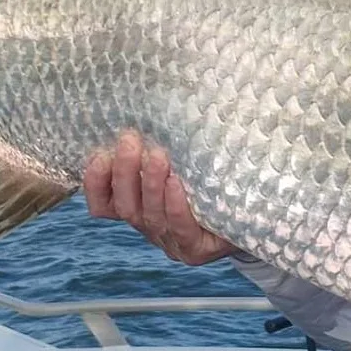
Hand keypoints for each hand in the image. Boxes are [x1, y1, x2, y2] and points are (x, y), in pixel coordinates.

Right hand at [83, 130, 240, 265]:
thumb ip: (162, 145)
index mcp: (139, 209)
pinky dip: (174, 206)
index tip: (99, 154)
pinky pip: (181, 229)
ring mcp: (172, 241)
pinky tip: (176, 184)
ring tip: (157, 155)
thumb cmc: (214, 181)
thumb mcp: (185, 161)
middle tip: (130, 140)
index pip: (104, 204)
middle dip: (124, 172)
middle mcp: (151, 227)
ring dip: (149, 183)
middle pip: (126, 206)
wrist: (254, 216)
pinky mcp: (197, 249)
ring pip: (150, 217)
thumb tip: (155, 101)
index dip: (95, 182)